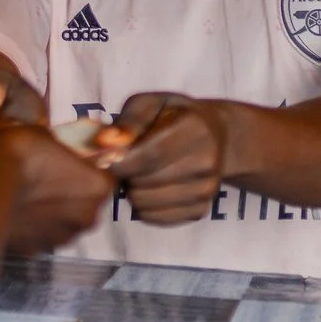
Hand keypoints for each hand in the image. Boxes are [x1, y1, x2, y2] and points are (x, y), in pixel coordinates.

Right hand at [0, 123, 114, 252]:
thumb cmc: (19, 157)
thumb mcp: (41, 134)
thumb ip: (57, 148)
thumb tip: (53, 151)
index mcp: (99, 187)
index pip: (99, 176)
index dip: (79, 168)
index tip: (60, 162)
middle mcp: (88, 218)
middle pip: (81, 202)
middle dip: (63, 193)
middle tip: (38, 176)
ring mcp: (61, 239)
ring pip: (59, 221)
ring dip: (46, 211)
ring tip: (20, 193)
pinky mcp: (35, 253)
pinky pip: (36, 235)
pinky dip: (28, 226)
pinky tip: (9, 209)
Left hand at [98, 92, 232, 224]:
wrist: (215, 135)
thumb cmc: (173, 116)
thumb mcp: (150, 103)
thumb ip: (129, 121)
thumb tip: (107, 145)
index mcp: (195, 128)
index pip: (149, 155)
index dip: (120, 161)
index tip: (104, 159)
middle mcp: (206, 161)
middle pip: (144, 182)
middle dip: (125, 175)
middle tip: (125, 162)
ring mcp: (206, 189)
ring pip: (145, 203)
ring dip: (132, 190)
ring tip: (138, 173)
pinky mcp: (200, 210)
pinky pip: (154, 218)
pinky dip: (143, 206)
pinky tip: (149, 187)